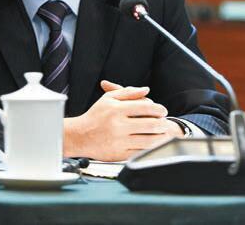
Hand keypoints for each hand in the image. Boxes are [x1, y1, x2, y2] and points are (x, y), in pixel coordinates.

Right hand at [63, 80, 182, 160]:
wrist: (79, 136)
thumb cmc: (95, 116)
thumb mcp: (108, 99)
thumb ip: (127, 92)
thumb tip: (146, 90)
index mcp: (116, 109)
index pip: (145, 107)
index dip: (158, 108)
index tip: (162, 110)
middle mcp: (118, 125)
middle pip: (150, 124)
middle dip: (162, 123)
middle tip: (165, 122)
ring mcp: (119, 140)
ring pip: (148, 139)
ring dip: (160, 136)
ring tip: (162, 133)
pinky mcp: (120, 154)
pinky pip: (141, 151)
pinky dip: (151, 148)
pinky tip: (154, 143)